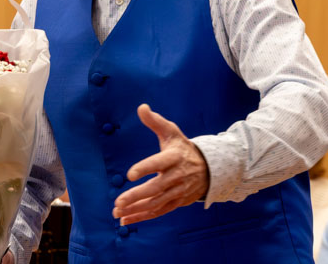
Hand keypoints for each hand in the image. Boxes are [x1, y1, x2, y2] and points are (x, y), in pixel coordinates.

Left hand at [111, 104, 209, 224]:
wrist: (209, 169)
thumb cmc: (183, 148)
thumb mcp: (172, 132)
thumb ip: (155, 122)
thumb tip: (141, 107)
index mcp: (174, 157)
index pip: (159, 163)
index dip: (145, 168)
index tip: (130, 174)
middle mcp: (176, 176)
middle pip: (156, 188)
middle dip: (136, 196)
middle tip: (118, 202)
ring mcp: (177, 191)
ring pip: (156, 203)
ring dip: (136, 209)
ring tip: (117, 212)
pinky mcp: (176, 202)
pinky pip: (158, 211)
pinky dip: (142, 217)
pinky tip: (126, 220)